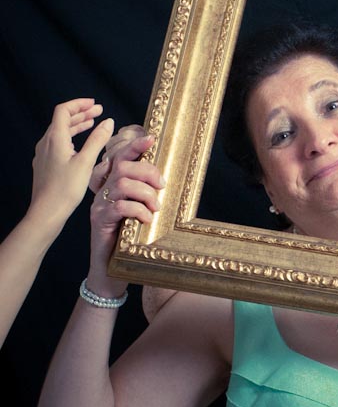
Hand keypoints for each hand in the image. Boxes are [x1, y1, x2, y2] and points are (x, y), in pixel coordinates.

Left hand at [30, 99, 113, 222]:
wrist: (46, 212)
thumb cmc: (65, 189)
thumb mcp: (86, 162)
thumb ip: (97, 140)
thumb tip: (108, 122)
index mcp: (55, 139)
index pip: (64, 111)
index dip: (79, 104)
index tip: (95, 105)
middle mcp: (46, 143)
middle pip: (62, 120)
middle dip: (81, 113)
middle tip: (99, 111)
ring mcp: (44, 154)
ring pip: (60, 132)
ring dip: (77, 125)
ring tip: (92, 123)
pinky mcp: (45, 164)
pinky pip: (57, 143)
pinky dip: (71, 137)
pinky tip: (80, 145)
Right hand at [88, 133, 162, 296]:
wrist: (113, 268)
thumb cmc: (133, 237)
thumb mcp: (144, 210)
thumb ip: (151, 193)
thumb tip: (169, 181)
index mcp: (115, 183)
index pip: (121, 156)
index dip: (134, 145)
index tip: (152, 138)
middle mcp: (104, 190)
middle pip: (123, 166)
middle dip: (147, 171)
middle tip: (162, 186)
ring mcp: (99, 205)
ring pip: (122, 184)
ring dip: (146, 193)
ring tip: (156, 208)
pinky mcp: (99, 221)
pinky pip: (119, 207)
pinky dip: (138, 210)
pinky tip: (147, 219)